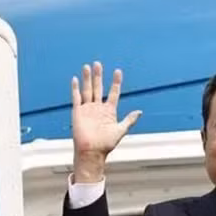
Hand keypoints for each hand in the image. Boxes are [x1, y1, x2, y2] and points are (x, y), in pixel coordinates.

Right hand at [71, 61, 141, 181]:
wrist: (92, 151)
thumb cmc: (106, 143)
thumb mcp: (121, 130)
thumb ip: (129, 120)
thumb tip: (139, 111)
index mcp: (109, 111)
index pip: (113, 93)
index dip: (116, 83)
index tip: (118, 72)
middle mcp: (98, 108)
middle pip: (98, 88)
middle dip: (98, 76)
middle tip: (98, 64)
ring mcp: (88, 109)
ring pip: (87, 90)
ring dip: (87, 79)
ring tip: (88, 67)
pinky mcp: (78, 112)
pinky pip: (76, 98)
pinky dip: (75, 89)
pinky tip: (76, 79)